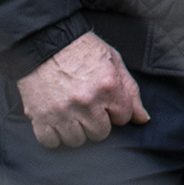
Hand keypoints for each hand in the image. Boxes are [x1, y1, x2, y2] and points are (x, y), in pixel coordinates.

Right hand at [15, 32, 149, 148]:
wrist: (44, 42)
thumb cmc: (81, 50)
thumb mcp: (113, 60)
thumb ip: (130, 91)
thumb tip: (143, 119)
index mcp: (108, 85)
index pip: (123, 117)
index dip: (116, 110)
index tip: (107, 102)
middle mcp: (86, 101)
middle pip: (100, 133)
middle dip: (97, 122)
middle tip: (87, 107)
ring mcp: (62, 111)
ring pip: (76, 140)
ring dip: (75, 129)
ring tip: (71, 111)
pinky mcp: (40, 117)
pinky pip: (51, 141)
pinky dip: (53, 134)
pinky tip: (55, 119)